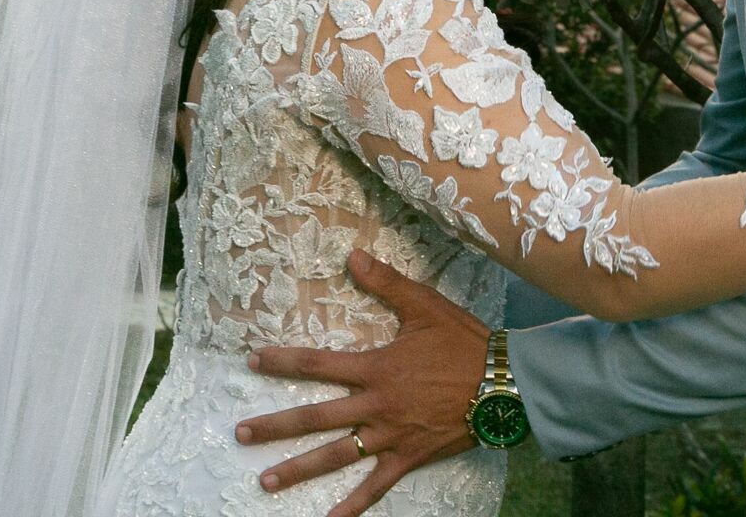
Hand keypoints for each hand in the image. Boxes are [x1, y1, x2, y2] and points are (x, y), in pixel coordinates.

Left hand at [235, 249, 486, 516]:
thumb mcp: (424, 306)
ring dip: (299, 469)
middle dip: (275, 426)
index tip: (253, 362)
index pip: (317, 364)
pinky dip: (352, 506)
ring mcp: (390, 435)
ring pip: (337, 456)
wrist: (504, 384)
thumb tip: (352, 255)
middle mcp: (376, 405)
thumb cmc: (464, 342)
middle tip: (241, 433)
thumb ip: (386, 282)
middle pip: (316, 417)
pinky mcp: (409, 457)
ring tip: (265, 480)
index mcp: (375, 368)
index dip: (283, 362)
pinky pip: (376, 487)